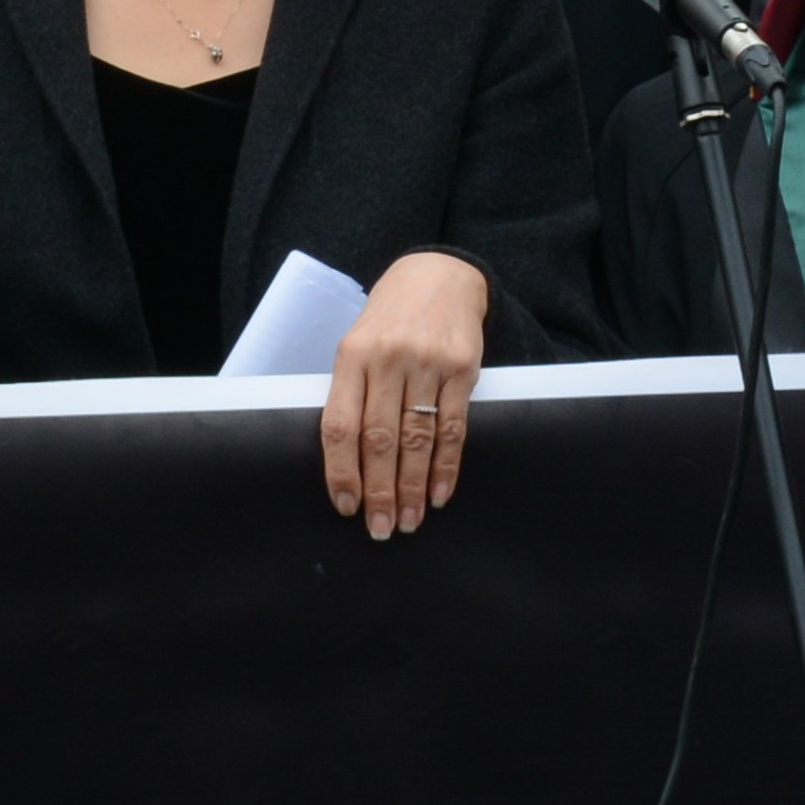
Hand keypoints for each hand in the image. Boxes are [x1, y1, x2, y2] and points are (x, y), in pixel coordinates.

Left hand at [321, 252, 492, 538]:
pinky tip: (438, 493)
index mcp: (352, 355)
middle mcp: (388, 359)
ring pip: (417, 439)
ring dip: (412, 487)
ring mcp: (428, 363)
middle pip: (380, 439)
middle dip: (380, 491)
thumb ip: (352, 393)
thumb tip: (348, 462)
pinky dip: (445, 466)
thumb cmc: (389, 319)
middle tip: (381, 528)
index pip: (341, 425)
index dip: (342, 472)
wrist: (439, 275)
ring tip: (408, 520)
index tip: (347, 507)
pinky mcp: (463, 368)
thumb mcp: (358, 345)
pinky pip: (454, 428)